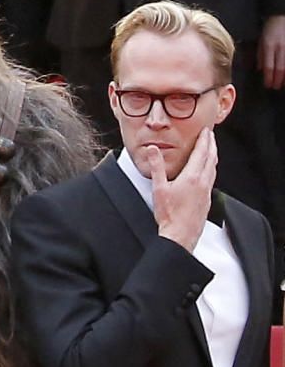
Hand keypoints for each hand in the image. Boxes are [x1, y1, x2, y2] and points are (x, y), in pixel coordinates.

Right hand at [149, 127, 217, 251]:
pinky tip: (207, 171)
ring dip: (213, 156)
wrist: (180, 235)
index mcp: (192, 177)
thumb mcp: (158, 188)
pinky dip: (211, 168)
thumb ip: (156, 167)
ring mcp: (206, 191)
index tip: (206, 131)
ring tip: (211, 149)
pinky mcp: (206, 199)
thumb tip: (153, 149)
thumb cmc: (169, 214)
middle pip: (211, 158)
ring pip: (213, 168)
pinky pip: (212, 178)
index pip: (201, 153)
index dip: (204, 140)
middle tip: (211, 135)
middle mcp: (203, 183)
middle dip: (211, 145)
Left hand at [258, 15, 284, 88]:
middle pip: (280, 68)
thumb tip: (259, 69)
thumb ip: (260, 55)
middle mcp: (280, 48)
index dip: (269, 77)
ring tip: (282, 84)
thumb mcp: (261, 41)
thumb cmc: (269, 29)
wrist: (281, 17)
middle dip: (278, 80)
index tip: (268, 85)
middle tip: (275, 87)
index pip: (269, 66)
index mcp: (269, 46)